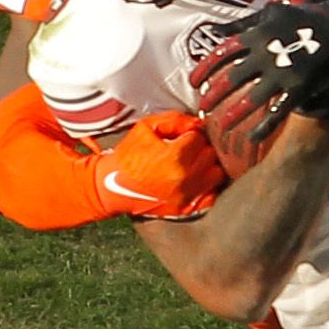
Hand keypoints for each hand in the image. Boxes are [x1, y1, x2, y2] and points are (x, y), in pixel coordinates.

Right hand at [89, 111, 225, 218]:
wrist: (111, 187)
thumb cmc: (127, 157)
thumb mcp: (146, 128)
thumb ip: (175, 120)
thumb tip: (199, 122)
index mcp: (174, 156)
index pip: (200, 137)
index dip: (191, 134)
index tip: (182, 137)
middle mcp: (184, 178)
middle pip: (211, 155)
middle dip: (201, 149)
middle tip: (187, 149)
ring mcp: (187, 196)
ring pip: (217, 174)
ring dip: (208, 166)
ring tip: (193, 163)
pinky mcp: (186, 208)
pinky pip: (212, 194)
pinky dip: (208, 185)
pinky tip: (195, 179)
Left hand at [190, 0, 328, 146]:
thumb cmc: (303, 18)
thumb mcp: (270, 12)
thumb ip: (242, 23)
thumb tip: (215, 30)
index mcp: (257, 35)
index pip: (223, 53)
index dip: (206, 69)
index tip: (193, 82)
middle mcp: (267, 54)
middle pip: (233, 78)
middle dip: (214, 95)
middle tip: (202, 108)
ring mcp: (284, 72)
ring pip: (252, 98)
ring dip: (234, 114)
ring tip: (222, 126)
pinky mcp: (300, 88)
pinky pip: (279, 111)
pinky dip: (265, 127)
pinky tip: (253, 138)